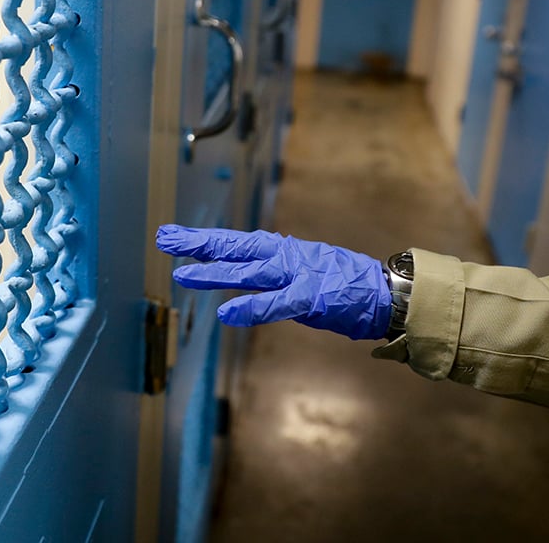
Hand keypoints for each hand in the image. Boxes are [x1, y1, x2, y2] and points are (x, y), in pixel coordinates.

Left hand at [155, 225, 390, 339]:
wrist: (384, 292)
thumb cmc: (340, 283)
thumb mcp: (299, 269)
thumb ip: (268, 271)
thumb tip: (238, 269)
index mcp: (279, 251)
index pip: (233, 242)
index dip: (201, 239)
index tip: (172, 236)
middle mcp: (283, 257)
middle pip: (233, 248)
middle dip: (197, 244)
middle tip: (164, 239)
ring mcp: (296, 275)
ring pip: (247, 272)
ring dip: (214, 273)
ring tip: (183, 275)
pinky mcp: (310, 298)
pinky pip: (275, 303)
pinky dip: (251, 308)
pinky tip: (227, 313)